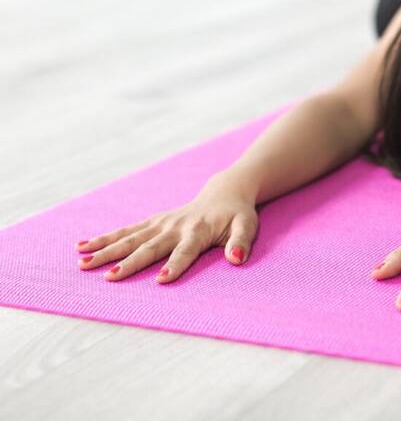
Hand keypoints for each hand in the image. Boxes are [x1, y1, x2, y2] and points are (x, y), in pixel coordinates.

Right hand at [74, 169, 258, 282]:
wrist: (224, 193)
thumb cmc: (237, 215)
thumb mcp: (247, 226)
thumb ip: (241, 242)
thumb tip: (236, 259)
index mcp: (198, 231)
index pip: (185, 252)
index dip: (175, 266)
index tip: (160, 280)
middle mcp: (175, 227)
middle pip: (150, 247)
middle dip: (129, 262)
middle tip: (109, 277)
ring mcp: (161, 223)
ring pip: (130, 238)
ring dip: (106, 250)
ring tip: (83, 263)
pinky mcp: (152, 222)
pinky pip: (125, 230)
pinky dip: (104, 238)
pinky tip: (82, 247)